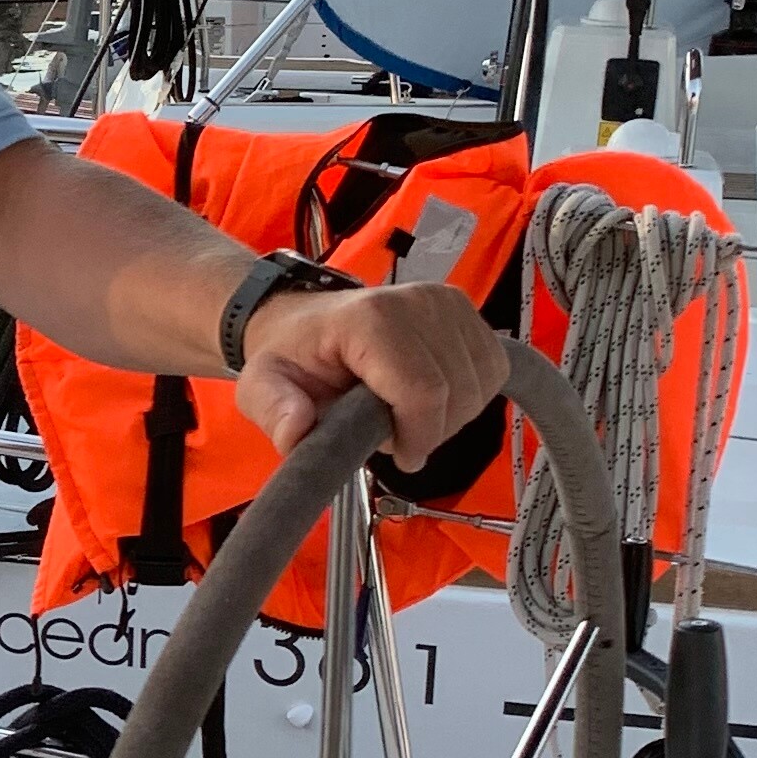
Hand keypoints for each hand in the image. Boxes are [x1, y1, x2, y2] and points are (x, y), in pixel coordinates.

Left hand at [236, 280, 505, 470]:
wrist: (303, 321)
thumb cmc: (292, 356)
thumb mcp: (263, 388)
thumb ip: (276, 411)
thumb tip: (296, 432)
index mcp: (368, 321)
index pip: (423, 391)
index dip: (419, 436)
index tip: (401, 456)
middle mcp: (415, 302)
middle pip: (458, 392)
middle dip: (432, 430)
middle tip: (394, 434)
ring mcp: (445, 301)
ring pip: (480, 382)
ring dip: (452, 414)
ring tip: (408, 411)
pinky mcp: (463, 306)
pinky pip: (493, 366)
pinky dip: (470, 393)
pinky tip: (434, 395)